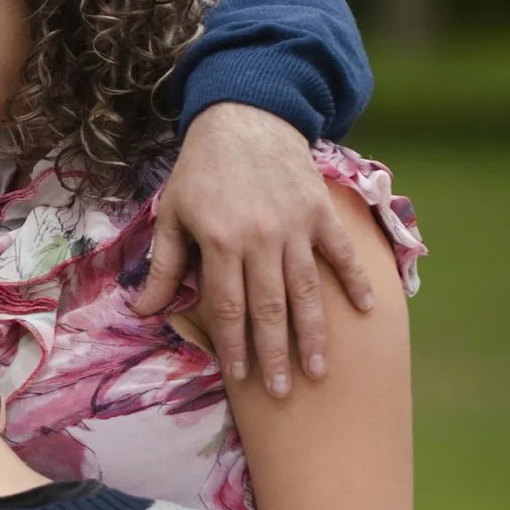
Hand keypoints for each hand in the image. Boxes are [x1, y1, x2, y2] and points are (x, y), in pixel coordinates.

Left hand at [138, 103, 378, 396]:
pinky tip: (367, 311)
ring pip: (306, 290)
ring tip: (321, 370)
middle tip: (284, 392)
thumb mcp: (172, 214)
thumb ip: (163, 266)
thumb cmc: (202, 170)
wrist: (245, 117)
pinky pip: (341, 252)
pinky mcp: (321, 212)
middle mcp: (260, 238)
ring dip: (314, 334)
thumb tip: (143, 311)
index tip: (239, 377)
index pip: (227, 307)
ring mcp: (296, 226)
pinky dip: (355, 281)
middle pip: (270, 309)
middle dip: (275, 355)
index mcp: (220, 241)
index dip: (233, 345)